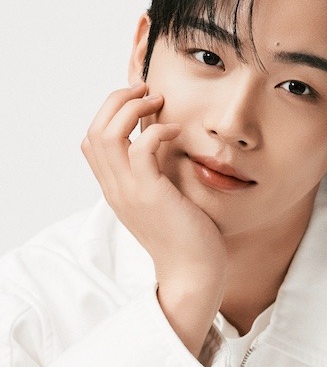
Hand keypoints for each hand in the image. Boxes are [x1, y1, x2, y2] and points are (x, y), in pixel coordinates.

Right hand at [82, 83, 226, 356]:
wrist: (195, 274)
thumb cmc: (188, 238)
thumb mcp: (163, 200)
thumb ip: (155, 174)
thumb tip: (164, 143)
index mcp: (116, 190)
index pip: (92, 141)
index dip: (110, 113)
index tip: (140, 103)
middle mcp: (115, 189)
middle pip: (93, 130)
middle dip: (117, 101)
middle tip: (147, 92)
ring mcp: (129, 192)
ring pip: (107, 134)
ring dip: (131, 108)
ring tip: (157, 104)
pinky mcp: (150, 195)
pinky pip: (140, 148)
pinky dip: (157, 130)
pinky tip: (176, 132)